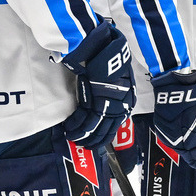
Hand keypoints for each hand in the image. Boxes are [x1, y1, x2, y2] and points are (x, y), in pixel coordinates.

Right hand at [62, 21, 135, 149]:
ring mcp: (108, 108)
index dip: (102, 134)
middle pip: (104, 131)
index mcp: (127, 103)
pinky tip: (68, 129)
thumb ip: (112, 93)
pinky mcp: (95, 104)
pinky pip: (84, 121)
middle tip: (81, 143)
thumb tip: (103, 101)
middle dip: (91, 139)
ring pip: (93, 129)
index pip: (114, 125)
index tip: (93, 139)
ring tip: (71, 137)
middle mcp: (120, 109)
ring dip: (80, 135)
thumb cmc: (112, 61)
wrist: (108, 52)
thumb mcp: (117, 80)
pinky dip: (75, 127)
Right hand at [150, 61, 195, 169]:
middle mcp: (175, 141)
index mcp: (189, 141)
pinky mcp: (161, 126)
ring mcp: (166, 134)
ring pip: (181, 145)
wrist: (179, 83)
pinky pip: (174, 136)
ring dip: (190, 141)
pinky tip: (187, 123)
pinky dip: (182, 133)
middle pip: (188, 154)